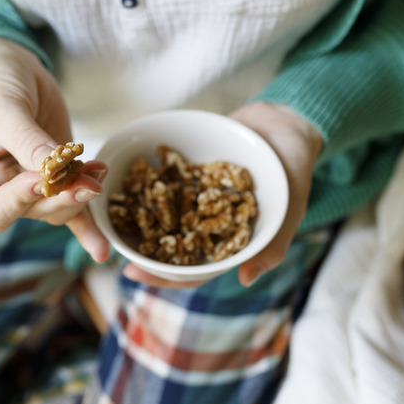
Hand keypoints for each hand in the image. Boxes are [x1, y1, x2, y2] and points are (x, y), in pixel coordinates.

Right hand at [0, 37, 109, 262]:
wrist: (11, 67)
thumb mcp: (2, 110)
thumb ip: (27, 142)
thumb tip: (54, 172)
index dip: (19, 201)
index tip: (40, 179)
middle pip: (31, 213)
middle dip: (61, 200)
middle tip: (87, 184)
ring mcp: (27, 188)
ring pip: (57, 209)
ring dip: (81, 196)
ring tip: (98, 172)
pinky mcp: (54, 180)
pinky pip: (71, 210)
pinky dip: (88, 225)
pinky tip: (102, 246)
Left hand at [123, 102, 321, 288]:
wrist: (286, 124)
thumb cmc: (293, 169)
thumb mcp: (289, 209)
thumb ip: (270, 244)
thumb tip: (246, 279)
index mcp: (228, 244)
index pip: (193, 271)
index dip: (165, 277)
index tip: (135, 273)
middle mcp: (208, 225)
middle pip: (170, 250)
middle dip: (144, 255)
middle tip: (114, 253)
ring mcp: (197, 200)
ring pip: (163, 218)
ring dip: (139, 221)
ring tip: (110, 221)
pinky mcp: (189, 174)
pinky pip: (165, 183)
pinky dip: (146, 185)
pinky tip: (123, 182)